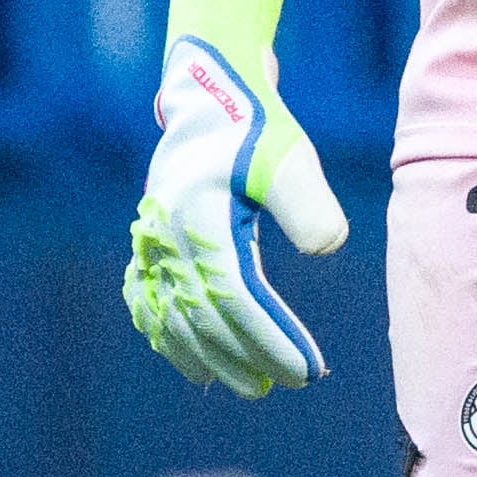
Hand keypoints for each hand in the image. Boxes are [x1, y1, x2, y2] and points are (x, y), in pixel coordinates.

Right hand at [121, 0, 342, 398]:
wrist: (209, 93)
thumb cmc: (255, 125)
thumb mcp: (290, 158)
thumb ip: (309, 204)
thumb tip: (328, 247)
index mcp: (200, 222)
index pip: (237, 300)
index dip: (271, 341)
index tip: (306, 370)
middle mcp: (167, 238)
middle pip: (205, 318)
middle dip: (246, 357)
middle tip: (286, 382)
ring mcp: (152, 241)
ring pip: (173, 316)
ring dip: (207, 356)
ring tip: (246, 383)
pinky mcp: (150, 239)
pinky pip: (148, 301)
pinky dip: (168, 335)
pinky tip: (190, 362)